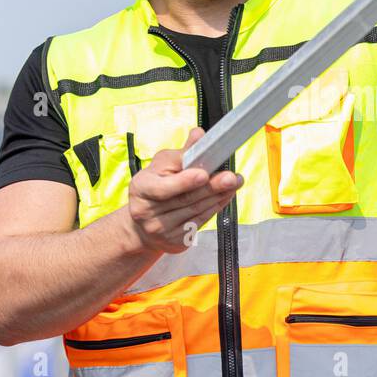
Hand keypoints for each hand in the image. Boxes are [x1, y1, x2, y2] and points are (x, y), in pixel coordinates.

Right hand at [124, 127, 241, 254]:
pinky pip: (201, 222)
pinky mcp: (176, 242)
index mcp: (141, 188)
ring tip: (235, 183)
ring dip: (219, 196)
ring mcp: (161, 230)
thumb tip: (199, 134)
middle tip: (232, 177)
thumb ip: (181, 153)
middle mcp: (147, 212)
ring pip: (196, 211)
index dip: (184, 181)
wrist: (142, 225)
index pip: (163, 188)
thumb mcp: (160, 166)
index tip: (203, 174)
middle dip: (212, 187)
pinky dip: (216, 208)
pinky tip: (225, 196)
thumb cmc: (154, 187)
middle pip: (186, 199)